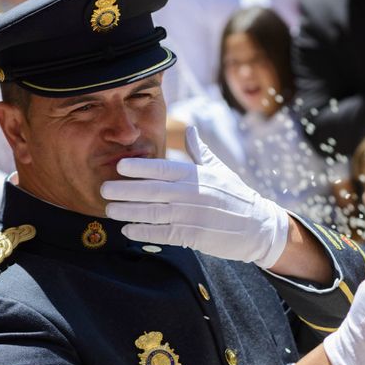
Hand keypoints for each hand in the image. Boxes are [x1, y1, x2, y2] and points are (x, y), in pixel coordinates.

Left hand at [101, 126, 288, 267]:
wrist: (260, 226)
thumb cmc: (237, 197)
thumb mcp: (221, 170)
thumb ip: (200, 152)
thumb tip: (190, 129)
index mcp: (198, 174)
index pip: (163, 168)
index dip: (139, 167)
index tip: (119, 166)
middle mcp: (194, 192)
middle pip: (152, 190)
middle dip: (125, 190)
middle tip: (104, 189)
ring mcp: (194, 215)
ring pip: (154, 212)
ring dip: (129, 211)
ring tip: (110, 210)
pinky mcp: (196, 235)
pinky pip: (163, 233)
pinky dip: (143, 231)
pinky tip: (128, 230)